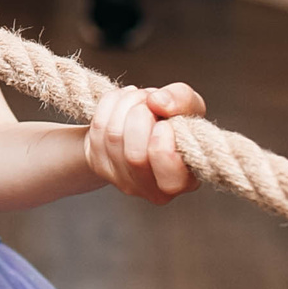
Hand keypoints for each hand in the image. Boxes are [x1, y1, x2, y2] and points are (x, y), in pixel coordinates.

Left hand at [84, 82, 205, 201]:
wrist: (144, 122)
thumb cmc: (174, 119)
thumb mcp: (190, 106)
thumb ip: (183, 100)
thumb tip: (158, 102)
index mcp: (183, 181)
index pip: (170, 182)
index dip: (163, 148)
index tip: (164, 124)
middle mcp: (152, 190)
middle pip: (135, 157)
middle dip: (141, 116)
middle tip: (150, 102)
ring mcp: (122, 181)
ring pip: (113, 137)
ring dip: (126, 105)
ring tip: (139, 98)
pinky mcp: (99, 165)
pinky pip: (97, 129)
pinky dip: (109, 105)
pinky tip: (122, 102)